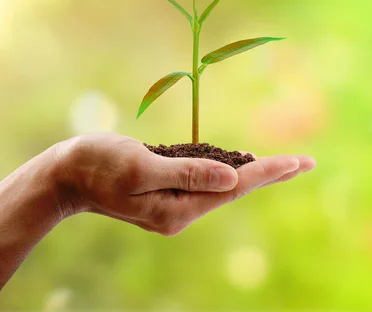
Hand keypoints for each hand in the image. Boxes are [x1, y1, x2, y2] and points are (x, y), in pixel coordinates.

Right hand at [53, 133, 315, 235]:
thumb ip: (188, 173)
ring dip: (252, 172)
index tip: (300, 161)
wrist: (65, 174)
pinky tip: (242, 165)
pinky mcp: (167, 191)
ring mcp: (174, 203)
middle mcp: (181, 211)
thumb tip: (233, 177)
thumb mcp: (141, 167)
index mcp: (177, 208)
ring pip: (222, 185)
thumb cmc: (97, 165)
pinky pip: (205, 180)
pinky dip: (227, 170)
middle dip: (270, 173)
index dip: (268, 172)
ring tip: (285, 164)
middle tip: (306, 161)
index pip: (234, 187)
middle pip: (235, 189)